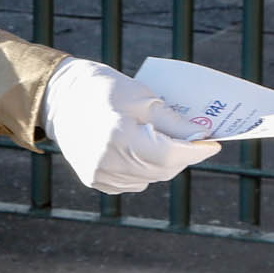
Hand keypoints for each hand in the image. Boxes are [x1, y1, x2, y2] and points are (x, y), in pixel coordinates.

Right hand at [39, 57, 219, 194]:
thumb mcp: (143, 97)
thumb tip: (202, 137)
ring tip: (164, 141)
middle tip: (194, 140)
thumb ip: (173, 122)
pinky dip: (144, 169)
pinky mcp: (94, 180)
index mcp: (119, 135)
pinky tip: (139, 149)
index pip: (170, 155)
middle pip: (163, 170)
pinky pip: (133, 182)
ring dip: (164, 163)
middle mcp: (107, 161)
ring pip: (150, 179)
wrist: (60, 98)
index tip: (213, 144)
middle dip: (183, 156)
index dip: (195, 151)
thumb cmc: (104, 90)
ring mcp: (99, 174)